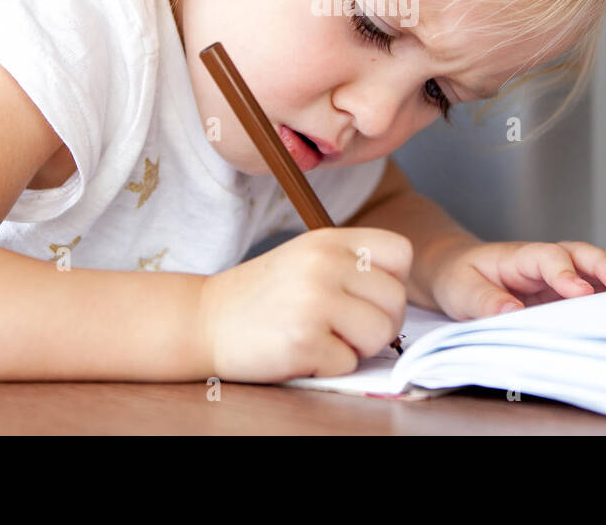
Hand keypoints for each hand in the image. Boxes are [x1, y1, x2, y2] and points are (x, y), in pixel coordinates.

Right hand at [198, 226, 410, 382]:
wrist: (204, 320)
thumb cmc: (264, 296)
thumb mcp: (307, 258)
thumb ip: (352, 266)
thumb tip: (399, 297)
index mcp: (330, 239)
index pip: (401, 253)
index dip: (392, 281)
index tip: (365, 296)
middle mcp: (325, 263)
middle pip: (396, 301)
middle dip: (378, 325)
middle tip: (344, 329)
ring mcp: (314, 301)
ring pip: (379, 335)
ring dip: (356, 348)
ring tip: (322, 338)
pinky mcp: (303, 341)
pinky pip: (347, 364)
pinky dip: (328, 367)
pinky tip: (300, 352)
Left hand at [427, 240, 605, 320]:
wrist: (461, 271)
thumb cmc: (462, 278)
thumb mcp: (462, 291)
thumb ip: (485, 301)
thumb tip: (509, 312)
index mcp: (521, 256)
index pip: (547, 258)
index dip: (564, 273)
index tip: (578, 291)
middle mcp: (550, 259)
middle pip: (583, 254)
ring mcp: (566, 272)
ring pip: (601, 264)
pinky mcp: (575, 289)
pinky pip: (605, 285)